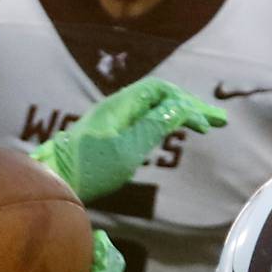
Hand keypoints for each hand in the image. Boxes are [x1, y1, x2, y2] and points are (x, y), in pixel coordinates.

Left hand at [32, 77, 225, 201]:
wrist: (54, 181)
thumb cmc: (90, 168)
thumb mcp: (128, 149)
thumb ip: (155, 126)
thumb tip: (181, 107)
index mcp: (121, 105)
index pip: (161, 90)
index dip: (187, 102)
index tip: (207, 123)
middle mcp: (116, 107)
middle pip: (159, 97)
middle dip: (190, 107)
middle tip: (217, 123)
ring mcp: (110, 120)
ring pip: (152, 109)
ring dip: (178, 115)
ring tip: (202, 128)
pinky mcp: (106, 134)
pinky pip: (142, 120)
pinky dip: (163, 124)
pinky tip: (171, 133)